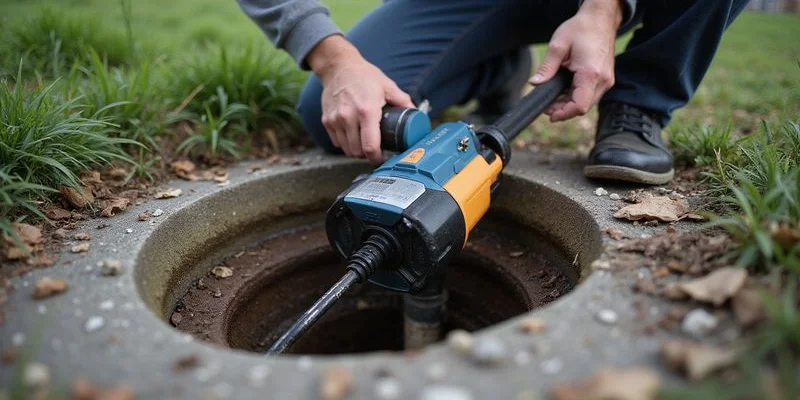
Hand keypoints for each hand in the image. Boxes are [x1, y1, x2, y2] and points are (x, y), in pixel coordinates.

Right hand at [307, 35, 413, 163]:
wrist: (339, 66)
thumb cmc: (364, 76)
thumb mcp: (387, 86)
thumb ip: (404, 101)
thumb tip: (417, 115)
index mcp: (366, 110)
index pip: (370, 146)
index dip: (377, 158)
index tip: (382, 158)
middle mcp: (348, 117)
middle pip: (357, 151)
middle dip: (367, 155)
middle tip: (375, 150)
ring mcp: (335, 120)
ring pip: (346, 150)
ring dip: (356, 150)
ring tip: (364, 143)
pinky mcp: (326, 121)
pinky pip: (336, 142)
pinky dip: (345, 144)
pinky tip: (353, 136)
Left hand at [530, 0, 621, 121]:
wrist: (600, 18)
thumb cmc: (581, 28)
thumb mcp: (558, 46)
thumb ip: (547, 67)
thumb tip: (535, 83)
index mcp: (591, 74)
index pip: (579, 106)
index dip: (563, 114)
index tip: (549, 115)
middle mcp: (602, 80)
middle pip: (582, 107)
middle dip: (564, 109)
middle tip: (547, 105)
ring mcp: (606, 80)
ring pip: (587, 102)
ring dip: (570, 103)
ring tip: (554, 96)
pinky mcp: (605, 78)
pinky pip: (591, 94)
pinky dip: (577, 96)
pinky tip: (565, 89)